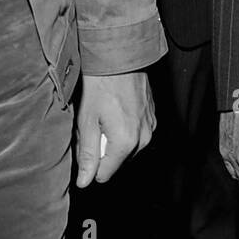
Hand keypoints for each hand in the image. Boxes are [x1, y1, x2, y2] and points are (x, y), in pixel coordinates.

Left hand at [75, 71, 155, 187]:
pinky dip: (124, 127)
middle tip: (93, 125)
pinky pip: (136, 134)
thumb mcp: (86, 121)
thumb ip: (87, 155)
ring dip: (114, 138)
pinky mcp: (153, 117)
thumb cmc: (100, 85)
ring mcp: (151, 127)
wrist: (120, 56)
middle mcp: (143, 138)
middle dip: (102, 149)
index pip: (104, 174)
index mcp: (126, 143)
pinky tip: (115, 109)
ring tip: (104, 115)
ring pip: (126, 147)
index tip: (85, 142)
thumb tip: (85, 182)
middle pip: (116, 161)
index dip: (90, 163)